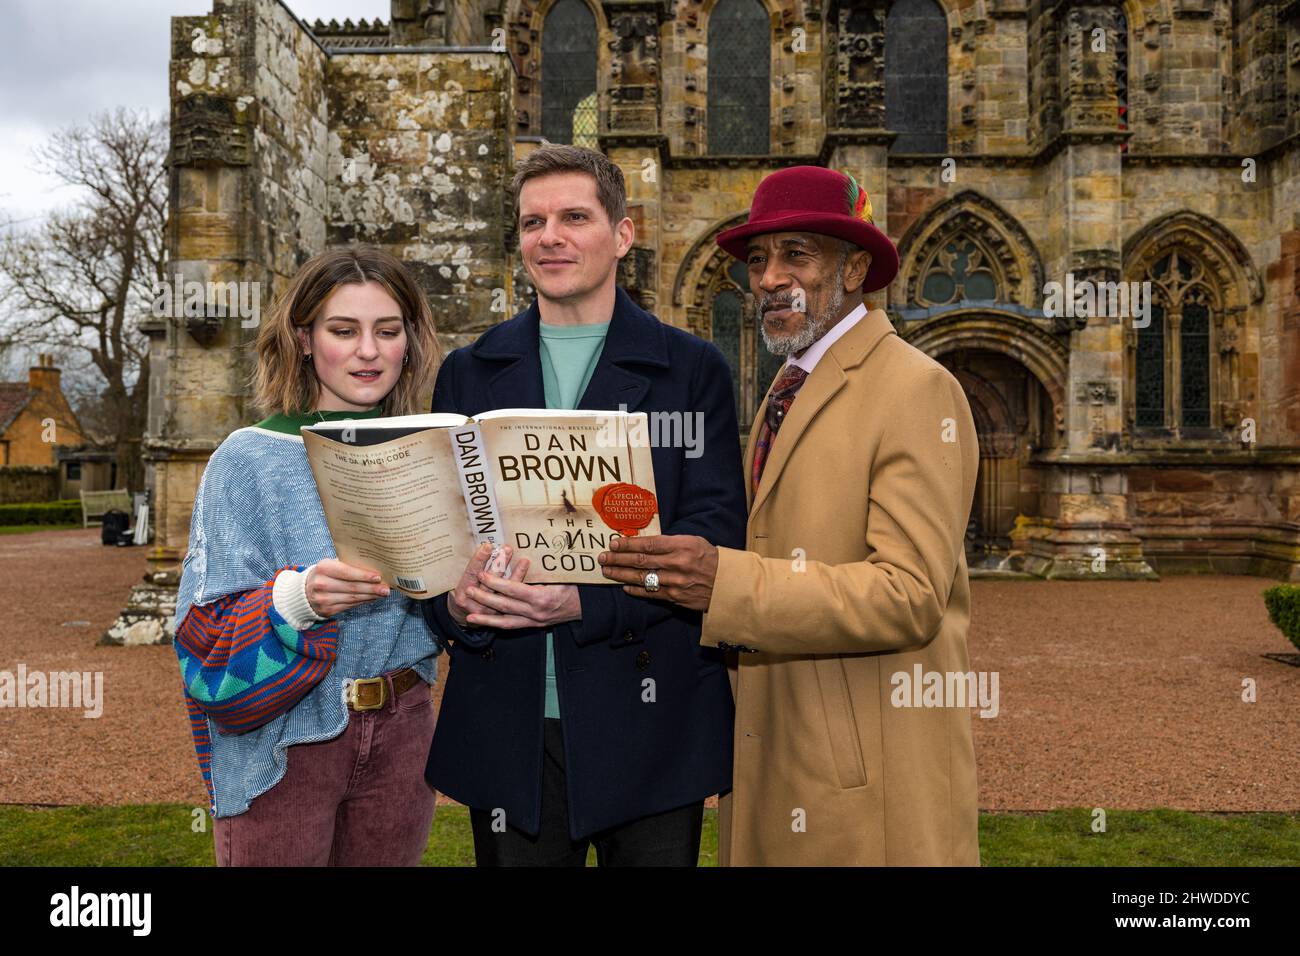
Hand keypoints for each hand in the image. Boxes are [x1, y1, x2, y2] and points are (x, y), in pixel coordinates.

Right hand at [305, 558, 390, 617]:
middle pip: (352, 588)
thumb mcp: (330, 564)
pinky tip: (372, 598)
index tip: (378, 577)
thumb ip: (347, 564)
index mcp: (323, 568)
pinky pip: (350, 605)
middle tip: (386, 588)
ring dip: (370, 596)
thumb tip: (373, 566)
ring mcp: (324, 599)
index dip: (364, 576)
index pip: (347, 573)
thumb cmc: (323, 574)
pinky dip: (363, 602)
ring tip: (382, 593)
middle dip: (372, 588)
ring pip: (353, 598)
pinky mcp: (328, 610)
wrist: (303, 592)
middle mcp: (322, 584)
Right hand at [447, 543, 527, 627]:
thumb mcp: (465, 582)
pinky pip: (512, 595)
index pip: (471, 574)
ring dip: (512, 572)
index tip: (487, 546)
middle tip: (506, 549)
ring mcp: (490, 610)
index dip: (479, 560)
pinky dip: (518, 578)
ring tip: (521, 558)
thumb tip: (485, 547)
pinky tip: (524, 564)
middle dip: (498, 564)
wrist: (469, 617)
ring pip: (503, 590)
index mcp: (462, 594)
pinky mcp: (502, 613)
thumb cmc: (467, 593)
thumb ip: (474, 569)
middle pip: (488, 582)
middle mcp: (476, 603)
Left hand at [465, 570, 581, 630]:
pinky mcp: (534, 626)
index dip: (496, 583)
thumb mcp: (561, 573)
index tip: (482, 575)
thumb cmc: (576, 585)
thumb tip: (527, 550)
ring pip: (506, 622)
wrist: (586, 607)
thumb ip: (543, 567)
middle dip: (485, 599)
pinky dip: (498, 624)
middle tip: (468, 591)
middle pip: (506, 606)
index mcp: (543, 597)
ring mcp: (535, 621)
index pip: (514, 590)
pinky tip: (485, 622)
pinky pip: (513, 626)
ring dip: (486, 618)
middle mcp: (537, 612)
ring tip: (469, 616)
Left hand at [597, 534, 718, 611]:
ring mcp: (675, 582)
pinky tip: (624, 586)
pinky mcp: (676, 598)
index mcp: (681, 545)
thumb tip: (644, 543)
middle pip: (640, 561)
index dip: (628, 544)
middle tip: (603, 558)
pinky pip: (651, 593)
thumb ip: (670, 542)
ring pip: (642, 578)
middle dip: (618, 559)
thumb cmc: (710, 558)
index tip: (614, 544)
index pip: (648, 544)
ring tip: (607, 571)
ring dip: (621, 574)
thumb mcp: (693, 541)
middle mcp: (676, 564)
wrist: (729, 583)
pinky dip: (635, 590)